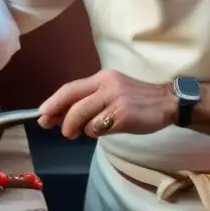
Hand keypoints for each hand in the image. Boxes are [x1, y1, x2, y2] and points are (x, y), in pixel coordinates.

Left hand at [37, 70, 175, 138]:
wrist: (168, 102)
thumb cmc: (137, 100)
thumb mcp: (112, 92)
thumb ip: (90, 100)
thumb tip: (62, 114)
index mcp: (101, 78)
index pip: (70, 88)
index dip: (52, 102)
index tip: (41, 114)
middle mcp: (107, 85)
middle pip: (72, 102)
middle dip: (60, 118)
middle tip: (58, 130)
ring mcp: (116, 99)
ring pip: (83, 116)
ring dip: (79, 128)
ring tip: (83, 132)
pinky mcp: (124, 115)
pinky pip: (99, 127)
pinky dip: (96, 132)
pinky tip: (105, 131)